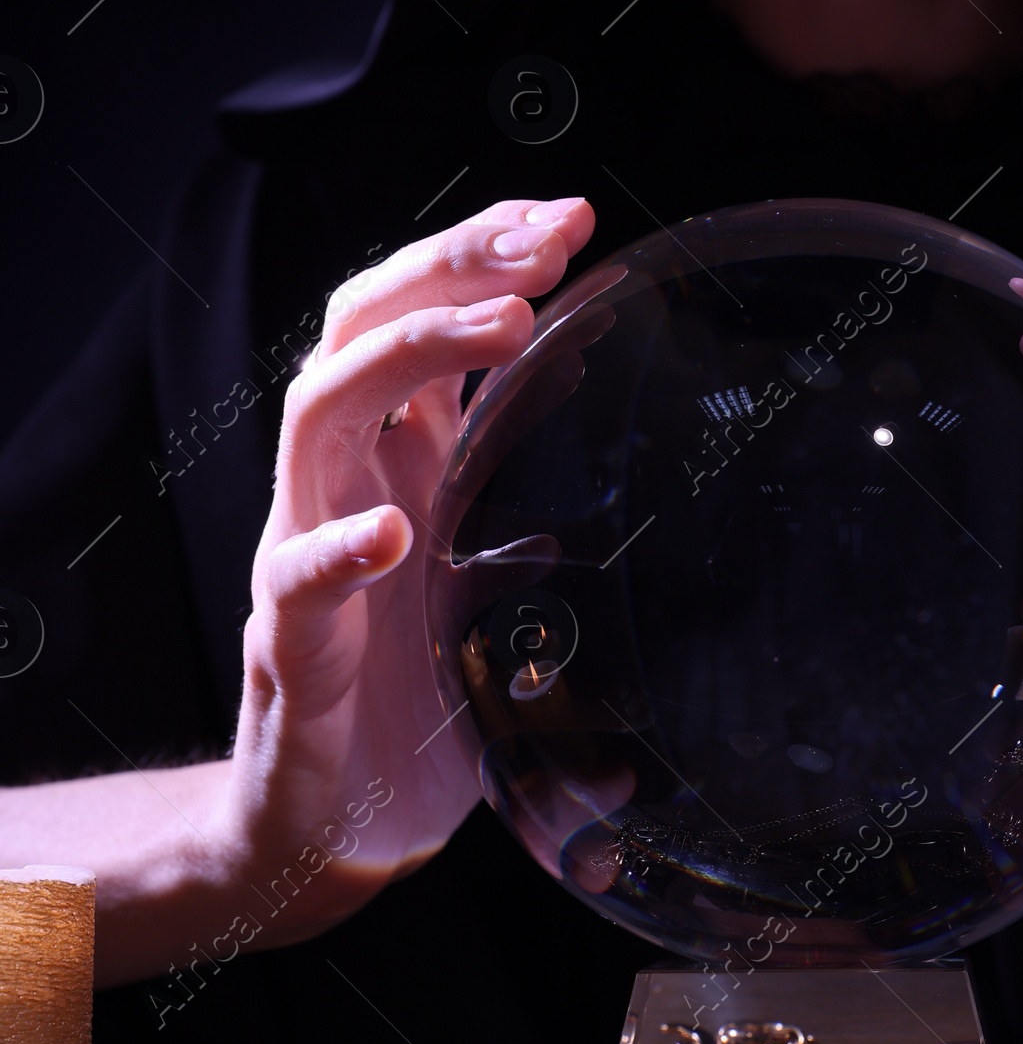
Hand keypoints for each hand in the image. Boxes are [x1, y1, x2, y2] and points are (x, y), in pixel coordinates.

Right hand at [219, 196, 593, 939]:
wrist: (322, 826)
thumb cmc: (422, 701)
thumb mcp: (513, 595)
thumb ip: (579, 548)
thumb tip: (712, 553)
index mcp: (400, 460)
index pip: (422, 316)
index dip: (484, 254)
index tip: (571, 217)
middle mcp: (343, 482)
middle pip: (365, 322)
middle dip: (453, 261)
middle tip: (546, 237)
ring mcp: (302, 554)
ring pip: (318, 409)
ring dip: (408, 352)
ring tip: (504, 322)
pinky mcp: (289, 649)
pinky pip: (294, 581)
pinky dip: (337, 549)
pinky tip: (393, 534)